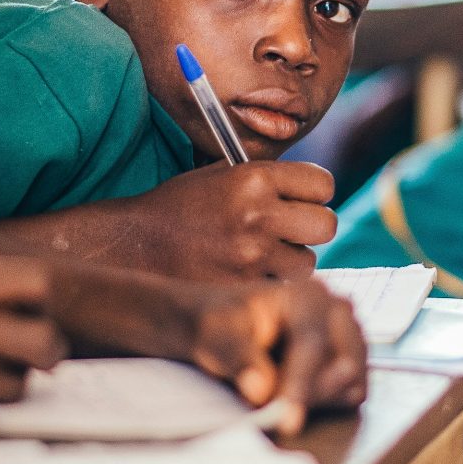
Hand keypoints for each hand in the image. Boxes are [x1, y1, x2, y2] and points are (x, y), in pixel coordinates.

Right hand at [125, 161, 336, 280]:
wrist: (136, 244)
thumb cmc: (182, 207)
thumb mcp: (224, 175)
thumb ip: (270, 179)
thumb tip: (315, 191)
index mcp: (255, 177)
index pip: (323, 184)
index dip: (314, 193)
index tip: (301, 200)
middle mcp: (258, 214)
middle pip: (326, 225)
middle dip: (311, 228)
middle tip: (290, 231)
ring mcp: (252, 255)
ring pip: (307, 263)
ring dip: (291, 262)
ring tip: (262, 256)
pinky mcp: (244, 289)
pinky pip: (281, 288)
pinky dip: (270, 284)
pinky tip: (246, 275)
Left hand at [178, 276, 367, 432]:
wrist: (224, 327)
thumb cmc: (220, 327)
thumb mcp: (215, 335)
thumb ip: (238, 358)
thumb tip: (261, 389)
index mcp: (308, 294)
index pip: (313, 346)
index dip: (301, 386)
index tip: (287, 423)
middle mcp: (338, 310)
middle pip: (345, 368)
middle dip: (311, 395)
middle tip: (275, 412)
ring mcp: (351, 335)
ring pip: (351, 385)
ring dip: (316, 400)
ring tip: (278, 395)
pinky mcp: (353, 360)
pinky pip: (352, 394)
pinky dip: (325, 402)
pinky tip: (295, 393)